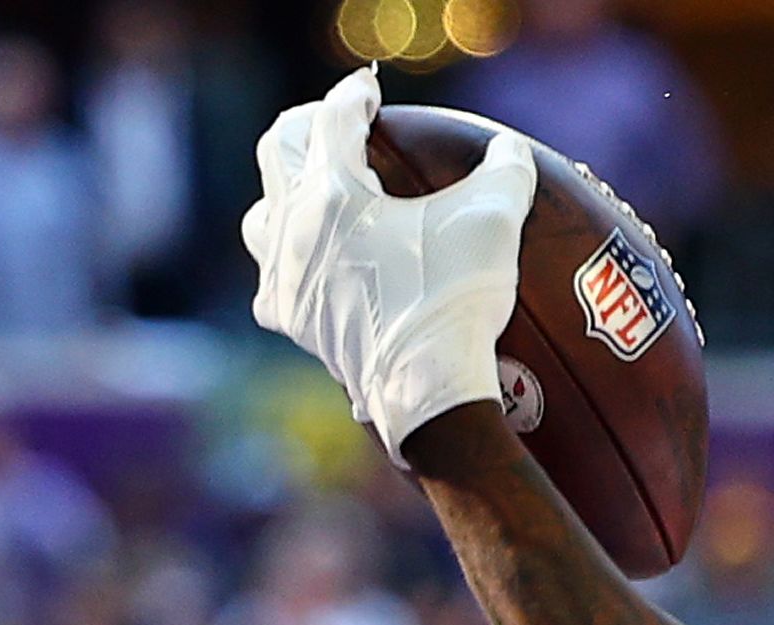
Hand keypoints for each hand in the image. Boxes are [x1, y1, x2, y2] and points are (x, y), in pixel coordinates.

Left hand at [240, 67, 535, 462]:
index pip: (333, 119)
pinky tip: (315, 268)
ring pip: (262, 215)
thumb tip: (511, 151)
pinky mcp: (289, 317)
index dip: (354, 96)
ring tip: (313, 194)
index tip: (369, 90)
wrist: (424, 385)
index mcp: (333, 191)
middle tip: (330, 122)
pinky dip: (290, 262)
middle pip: (277, 150)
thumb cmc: (454, 300)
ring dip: (285, 193)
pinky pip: (273, 278)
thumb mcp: (494, 222)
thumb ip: (506, 172)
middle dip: (304, 127)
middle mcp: (292, 225)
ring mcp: (282, 274)